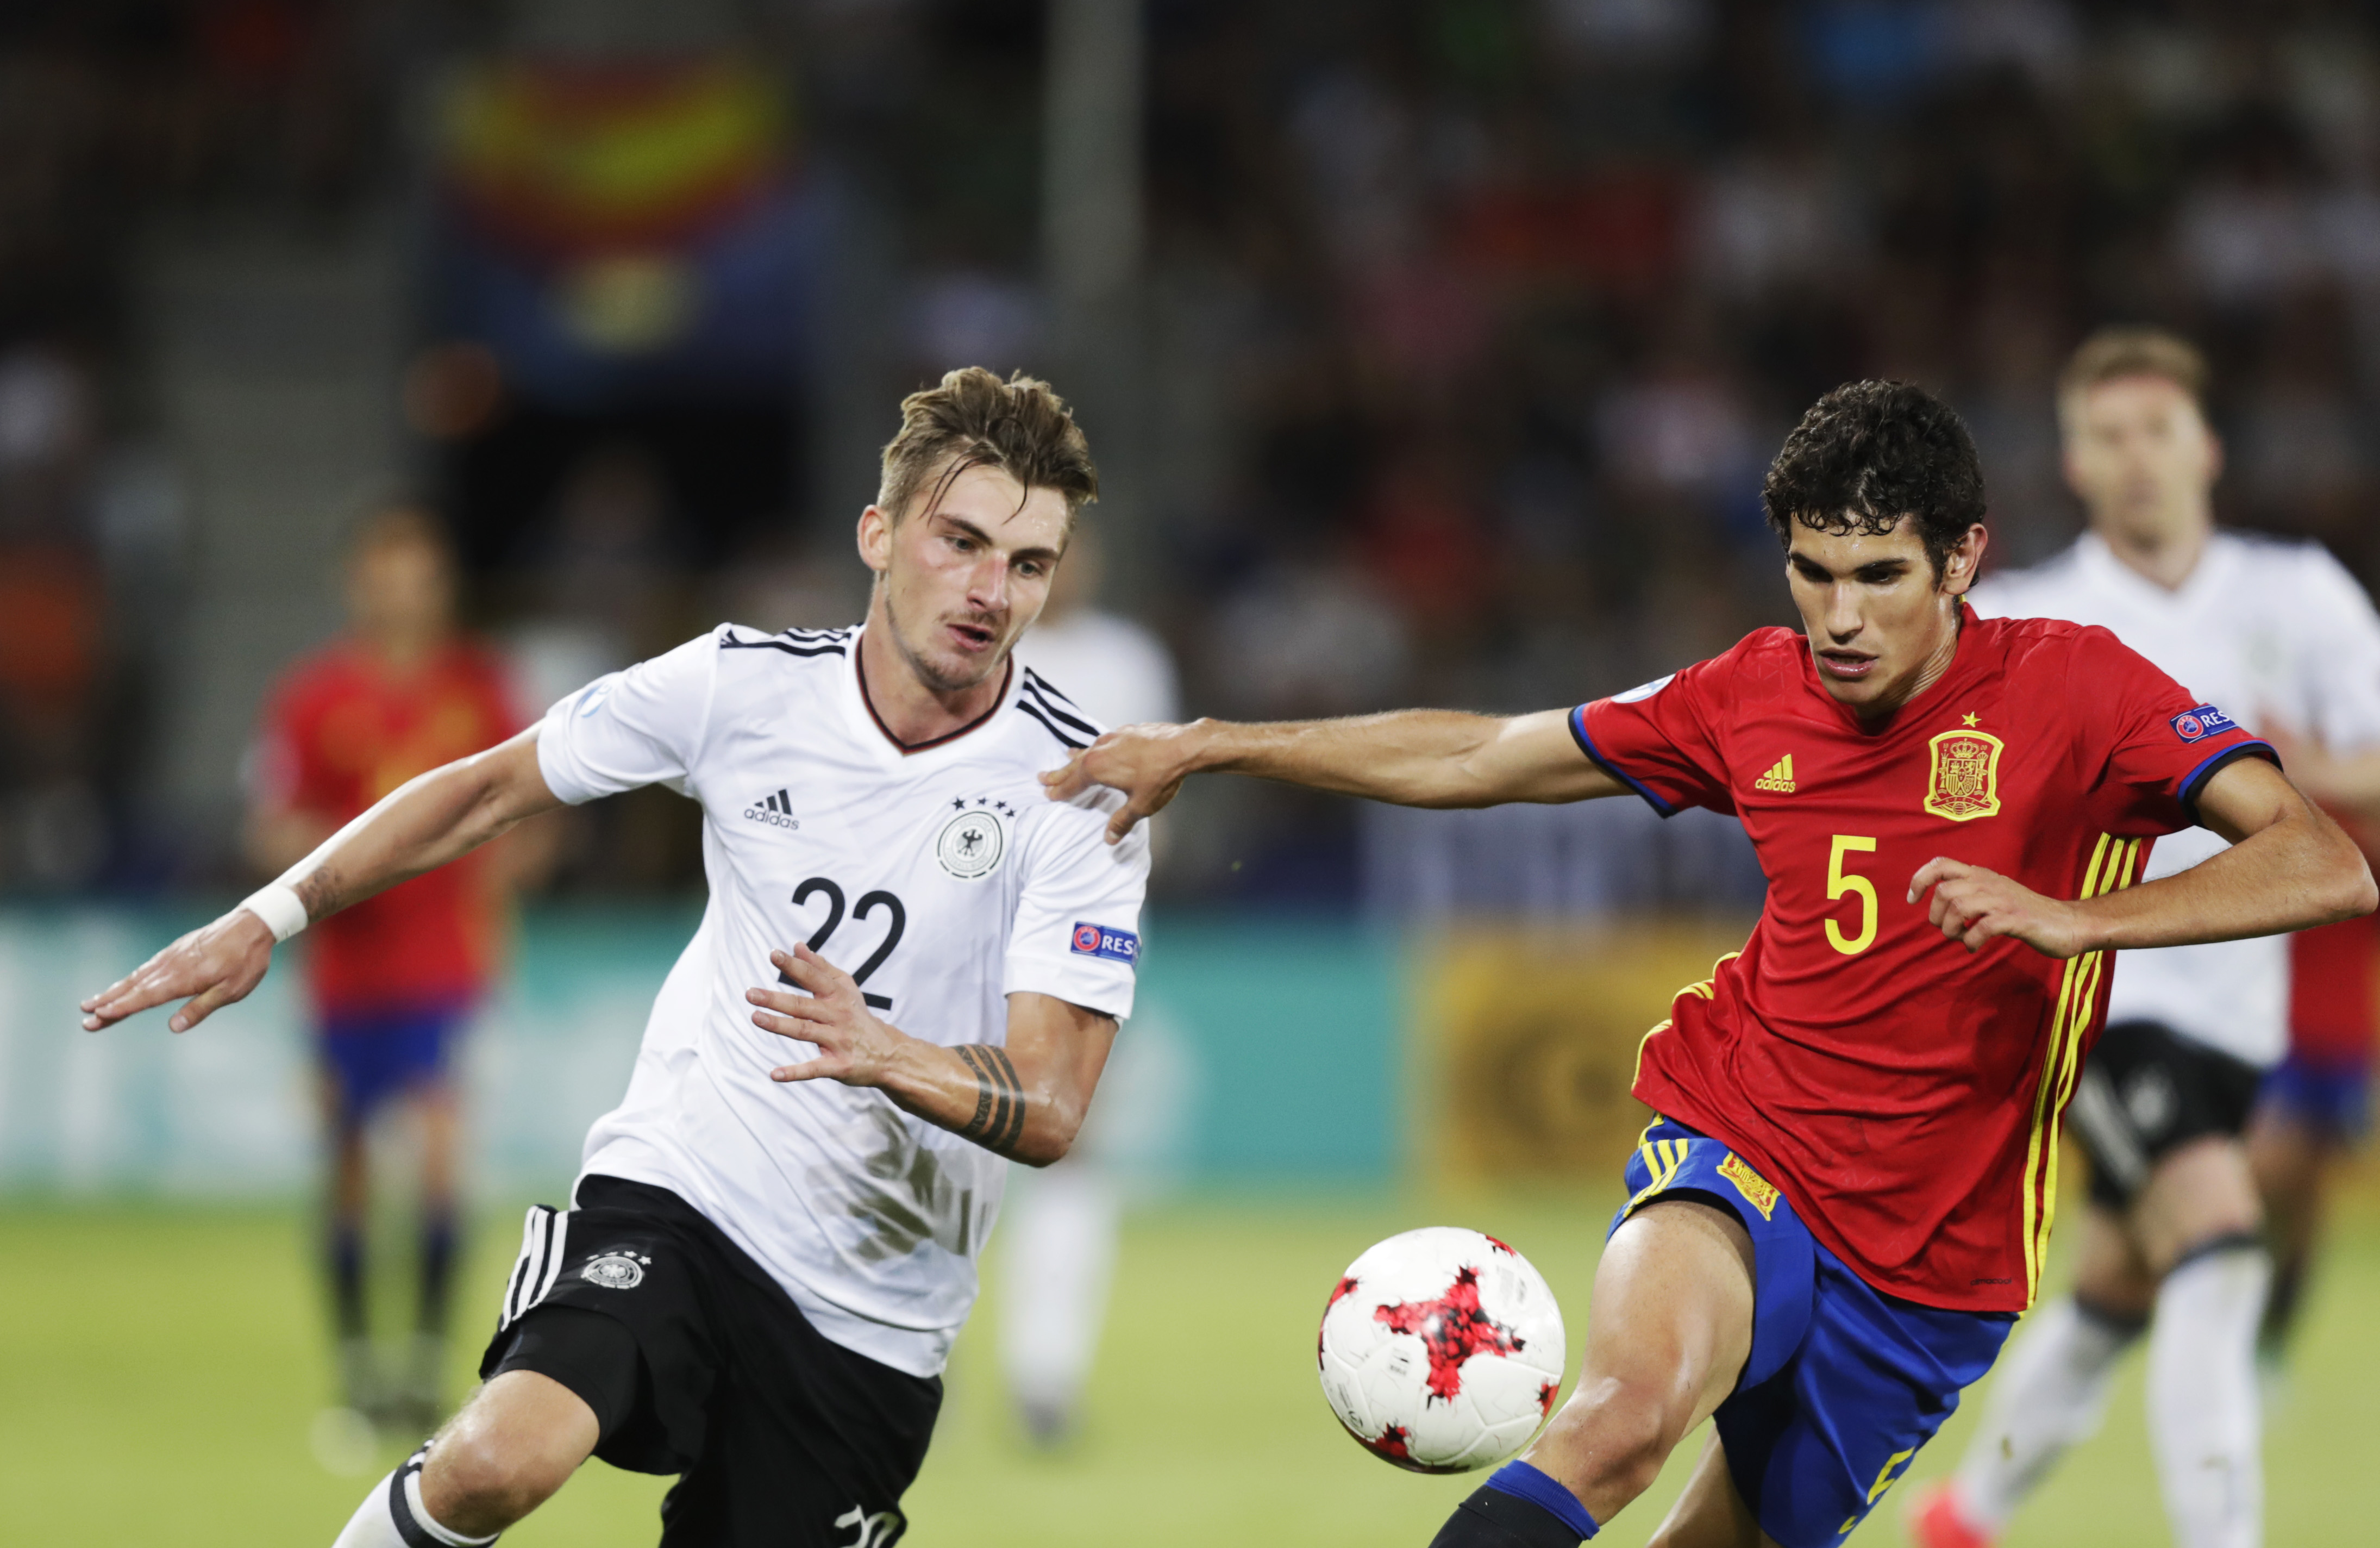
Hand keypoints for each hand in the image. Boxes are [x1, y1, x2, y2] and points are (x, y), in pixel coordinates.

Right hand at [79, 908, 277, 1032]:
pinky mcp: (175, 950)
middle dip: (109, 1004)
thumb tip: (172, 1027)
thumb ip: (201, 1008)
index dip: (121, 1008)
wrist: (252, 925)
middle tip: (85, 1018)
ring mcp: (171, 956)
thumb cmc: (246, 961)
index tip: (98, 1016)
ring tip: (92, 1003)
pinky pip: (147, 967)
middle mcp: (171, 966)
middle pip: (134, 988)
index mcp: (183, 978)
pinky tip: (124, 985)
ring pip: (137, 976)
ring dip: (114, 991)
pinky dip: (131, 978)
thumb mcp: (232, 991)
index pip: (145, 997)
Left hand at [748, 944, 903, 1085]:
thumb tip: (797, 946)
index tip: (774, 954)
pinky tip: (774, 1074)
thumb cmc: (858, 1017)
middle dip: (776, 999)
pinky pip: (814, 1069)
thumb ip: (821, 967)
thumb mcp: (846, 989)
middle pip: (803, 1006)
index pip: (814, 977)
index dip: (794, 966)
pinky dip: (795, 1072)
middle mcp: (838, 1016)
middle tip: (751, 993)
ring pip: (805, 1031)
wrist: (889, 1053)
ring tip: (755, 1017)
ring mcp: (839, 1041)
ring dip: (779, 1025)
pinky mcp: (839, 1066)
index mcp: (838, 996)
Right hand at [1040, 721, 1201, 842]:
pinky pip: (1105, 742)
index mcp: (1097, 768)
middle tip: (1042, 776)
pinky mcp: (1128, 731)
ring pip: (1089, 750)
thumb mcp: (1140, 806)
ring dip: (1076, 757)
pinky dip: (1097, 748)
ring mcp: (1114, 738)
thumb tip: (1109, 839)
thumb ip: (1122, 822)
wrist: (1184, 747)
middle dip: (1059, 772)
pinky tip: (1101, 748)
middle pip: (1074, 764)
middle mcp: (1100, 750)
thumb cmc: (1161, 777)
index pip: (1072, 783)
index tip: (1048, 793)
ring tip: (1067, 756)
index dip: (1060, 790)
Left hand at [1907, 858, 2091, 958]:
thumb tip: (1940, 904)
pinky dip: (1971, 941)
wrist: (2068, 923)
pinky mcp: (2016, 919)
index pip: (1941, 864)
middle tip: (1948, 931)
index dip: (1919, 879)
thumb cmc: (2027, 913)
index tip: (1912, 899)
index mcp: (1981, 875)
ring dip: (1952, 930)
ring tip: (1962, 939)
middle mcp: (1989, 883)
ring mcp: (2003, 900)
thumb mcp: (1994, 895)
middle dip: (1937, 916)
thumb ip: (1970, 893)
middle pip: (1944, 891)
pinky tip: (1974, 947)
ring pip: (1959, 907)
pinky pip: (1981, 928)